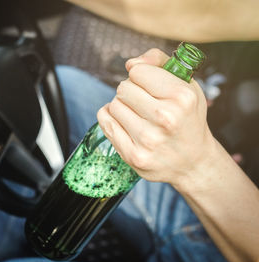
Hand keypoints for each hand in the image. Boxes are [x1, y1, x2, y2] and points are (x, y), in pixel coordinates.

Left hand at [97, 48, 217, 186]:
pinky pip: (105, 123)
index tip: (150, 85)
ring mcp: (148, 139)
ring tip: (137, 114)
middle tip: (143, 102)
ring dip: (122, 106)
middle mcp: (166, 118)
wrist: (193, 161)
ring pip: (113, 105)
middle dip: (130, 91)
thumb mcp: (186, 85)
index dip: (141, 75)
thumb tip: (130, 63)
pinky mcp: (133, 155)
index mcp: (181, 97)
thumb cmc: (187, 118)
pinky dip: (110, 118)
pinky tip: (124, 122)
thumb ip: (159, 62)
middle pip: (123, 88)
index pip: (138, 71)